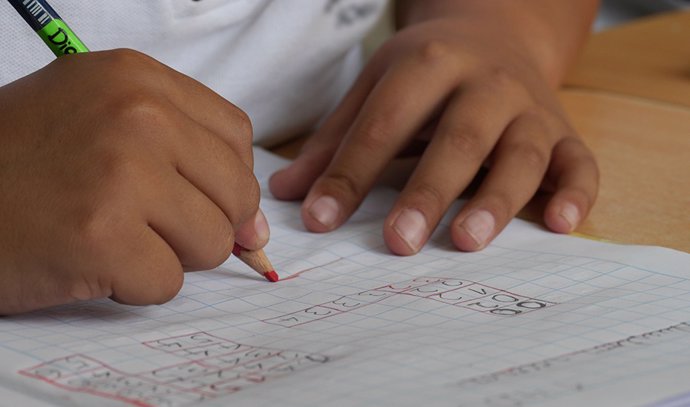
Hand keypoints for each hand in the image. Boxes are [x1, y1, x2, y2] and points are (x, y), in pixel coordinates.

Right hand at [0, 49, 265, 313]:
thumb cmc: (23, 164)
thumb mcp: (102, 123)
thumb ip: (187, 159)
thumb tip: (257, 229)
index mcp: (137, 78)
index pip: (236, 136)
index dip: (225, 179)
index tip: (199, 199)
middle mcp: (137, 115)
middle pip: (237, 193)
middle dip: (203, 223)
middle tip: (144, 222)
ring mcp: (121, 174)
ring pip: (213, 242)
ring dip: (168, 254)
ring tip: (113, 236)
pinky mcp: (102, 237)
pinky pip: (168, 282)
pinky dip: (134, 285)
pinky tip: (90, 260)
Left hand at [269, 17, 597, 254]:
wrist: (497, 33)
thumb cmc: (427, 73)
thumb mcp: (375, 89)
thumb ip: (335, 141)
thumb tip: (285, 194)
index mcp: (428, 65)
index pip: (384, 124)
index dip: (350, 173)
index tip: (319, 221)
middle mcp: (485, 83)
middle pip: (458, 138)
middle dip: (428, 191)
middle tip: (398, 243)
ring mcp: (530, 107)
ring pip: (521, 154)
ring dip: (497, 199)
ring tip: (466, 241)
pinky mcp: (564, 132)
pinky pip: (580, 162)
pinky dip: (577, 193)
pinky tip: (560, 225)